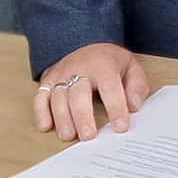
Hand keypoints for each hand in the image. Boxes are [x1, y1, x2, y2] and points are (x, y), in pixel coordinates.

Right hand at [35, 42, 150, 141]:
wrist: (85, 41)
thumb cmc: (108, 61)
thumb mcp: (131, 66)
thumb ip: (136, 87)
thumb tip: (133, 106)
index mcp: (103, 65)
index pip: (110, 87)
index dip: (116, 108)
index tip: (120, 127)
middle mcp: (79, 68)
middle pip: (78, 93)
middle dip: (82, 116)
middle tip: (88, 136)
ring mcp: (62, 74)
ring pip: (58, 96)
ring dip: (62, 118)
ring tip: (68, 136)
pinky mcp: (48, 80)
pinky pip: (41, 95)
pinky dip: (41, 112)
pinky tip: (46, 126)